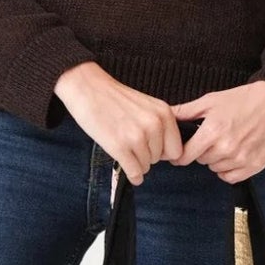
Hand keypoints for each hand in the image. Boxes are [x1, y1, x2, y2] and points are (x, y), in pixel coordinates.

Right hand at [52, 62, 185, 182]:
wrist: (87, 88)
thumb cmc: (114, 98)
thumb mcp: (147, 106)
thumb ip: (159, 125)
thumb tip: (166, 153)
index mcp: (164, 113)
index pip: (176, 149)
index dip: (164, 153)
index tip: (153, 151)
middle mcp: (154, 125)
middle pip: (159, 159)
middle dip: (147, 156)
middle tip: (132, 146)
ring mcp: (137, 136)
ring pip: (146, 166)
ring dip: (136, 163)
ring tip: (124, 150)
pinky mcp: (119, 147)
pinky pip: (134, 172)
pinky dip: (132, 175)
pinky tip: (127, 170)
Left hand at [170, 81, 264, 181]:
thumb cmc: (244, 99)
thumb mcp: (211, 100)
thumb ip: (186, 111)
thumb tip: (165, 116)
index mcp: (212, 131)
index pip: (185, 156)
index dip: (179, 155)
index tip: (179, 153)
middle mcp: (226, 148)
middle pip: (200, 162)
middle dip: (201, 152)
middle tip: (211, 138)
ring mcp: (242, 158)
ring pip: (215, 169)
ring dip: (216, 160)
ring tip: (226, 142)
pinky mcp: (255, 165)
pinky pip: (231, 177)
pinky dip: (229, 169)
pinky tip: (234, 154)